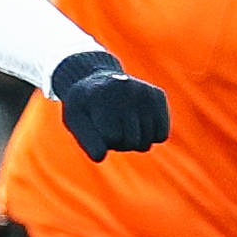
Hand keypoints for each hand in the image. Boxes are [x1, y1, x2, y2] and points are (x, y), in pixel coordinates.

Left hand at [53, 51, 168, 159]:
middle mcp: (126, 88)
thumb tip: (100, 157)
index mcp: (102, 93)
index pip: (112, 137)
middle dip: (118, 142)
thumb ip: (86, 140)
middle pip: (130, 142)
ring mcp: (144, 91)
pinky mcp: (158, 96)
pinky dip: (149, 136)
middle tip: (108, 124)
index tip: (94, 125)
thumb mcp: (75, 119)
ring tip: (121, 121)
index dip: (101, 141)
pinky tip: (137, 122)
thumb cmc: (85, 106)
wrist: (98, 80)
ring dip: (133, 141)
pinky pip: (161, 136)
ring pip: (145, 143)